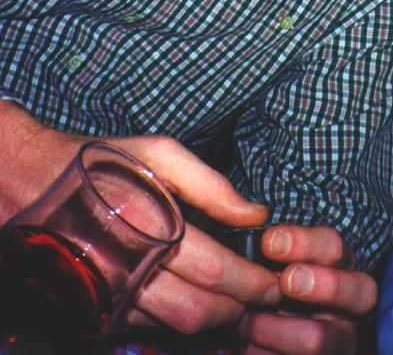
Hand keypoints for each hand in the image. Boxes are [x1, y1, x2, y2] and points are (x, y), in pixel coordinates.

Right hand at [0, 103, 280, 332]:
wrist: (27, 182)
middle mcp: (128, 269)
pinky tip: (197, 296)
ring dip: (215, 318)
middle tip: (266, 292)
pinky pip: (149, 326)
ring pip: (176, 326)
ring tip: (239, 297)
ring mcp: (110, 295)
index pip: (217, 271)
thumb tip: (257, 214)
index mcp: (149, 228)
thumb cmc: (98, 162)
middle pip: (201, 311)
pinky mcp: (97, 307)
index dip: (254, 280)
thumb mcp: (157, 152)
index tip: (277, 276)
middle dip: (241, 307)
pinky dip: (179, 318)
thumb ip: (211, 184)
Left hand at [238, 224, 376, 354]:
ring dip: (275, 330)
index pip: (333, 246)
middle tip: (284, 282)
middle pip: (357, 290)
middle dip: (318, 284)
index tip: (268, 243)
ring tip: (246, 324)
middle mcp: (350, 303)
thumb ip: (272, 252)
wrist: (278, 328)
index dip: (304, 243)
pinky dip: (264, 354)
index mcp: (339, 265)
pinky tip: (248, 346)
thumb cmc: (273, 285)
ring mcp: (340, 340)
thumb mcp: (277, 263)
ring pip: (317, 338)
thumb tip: (252, 242)